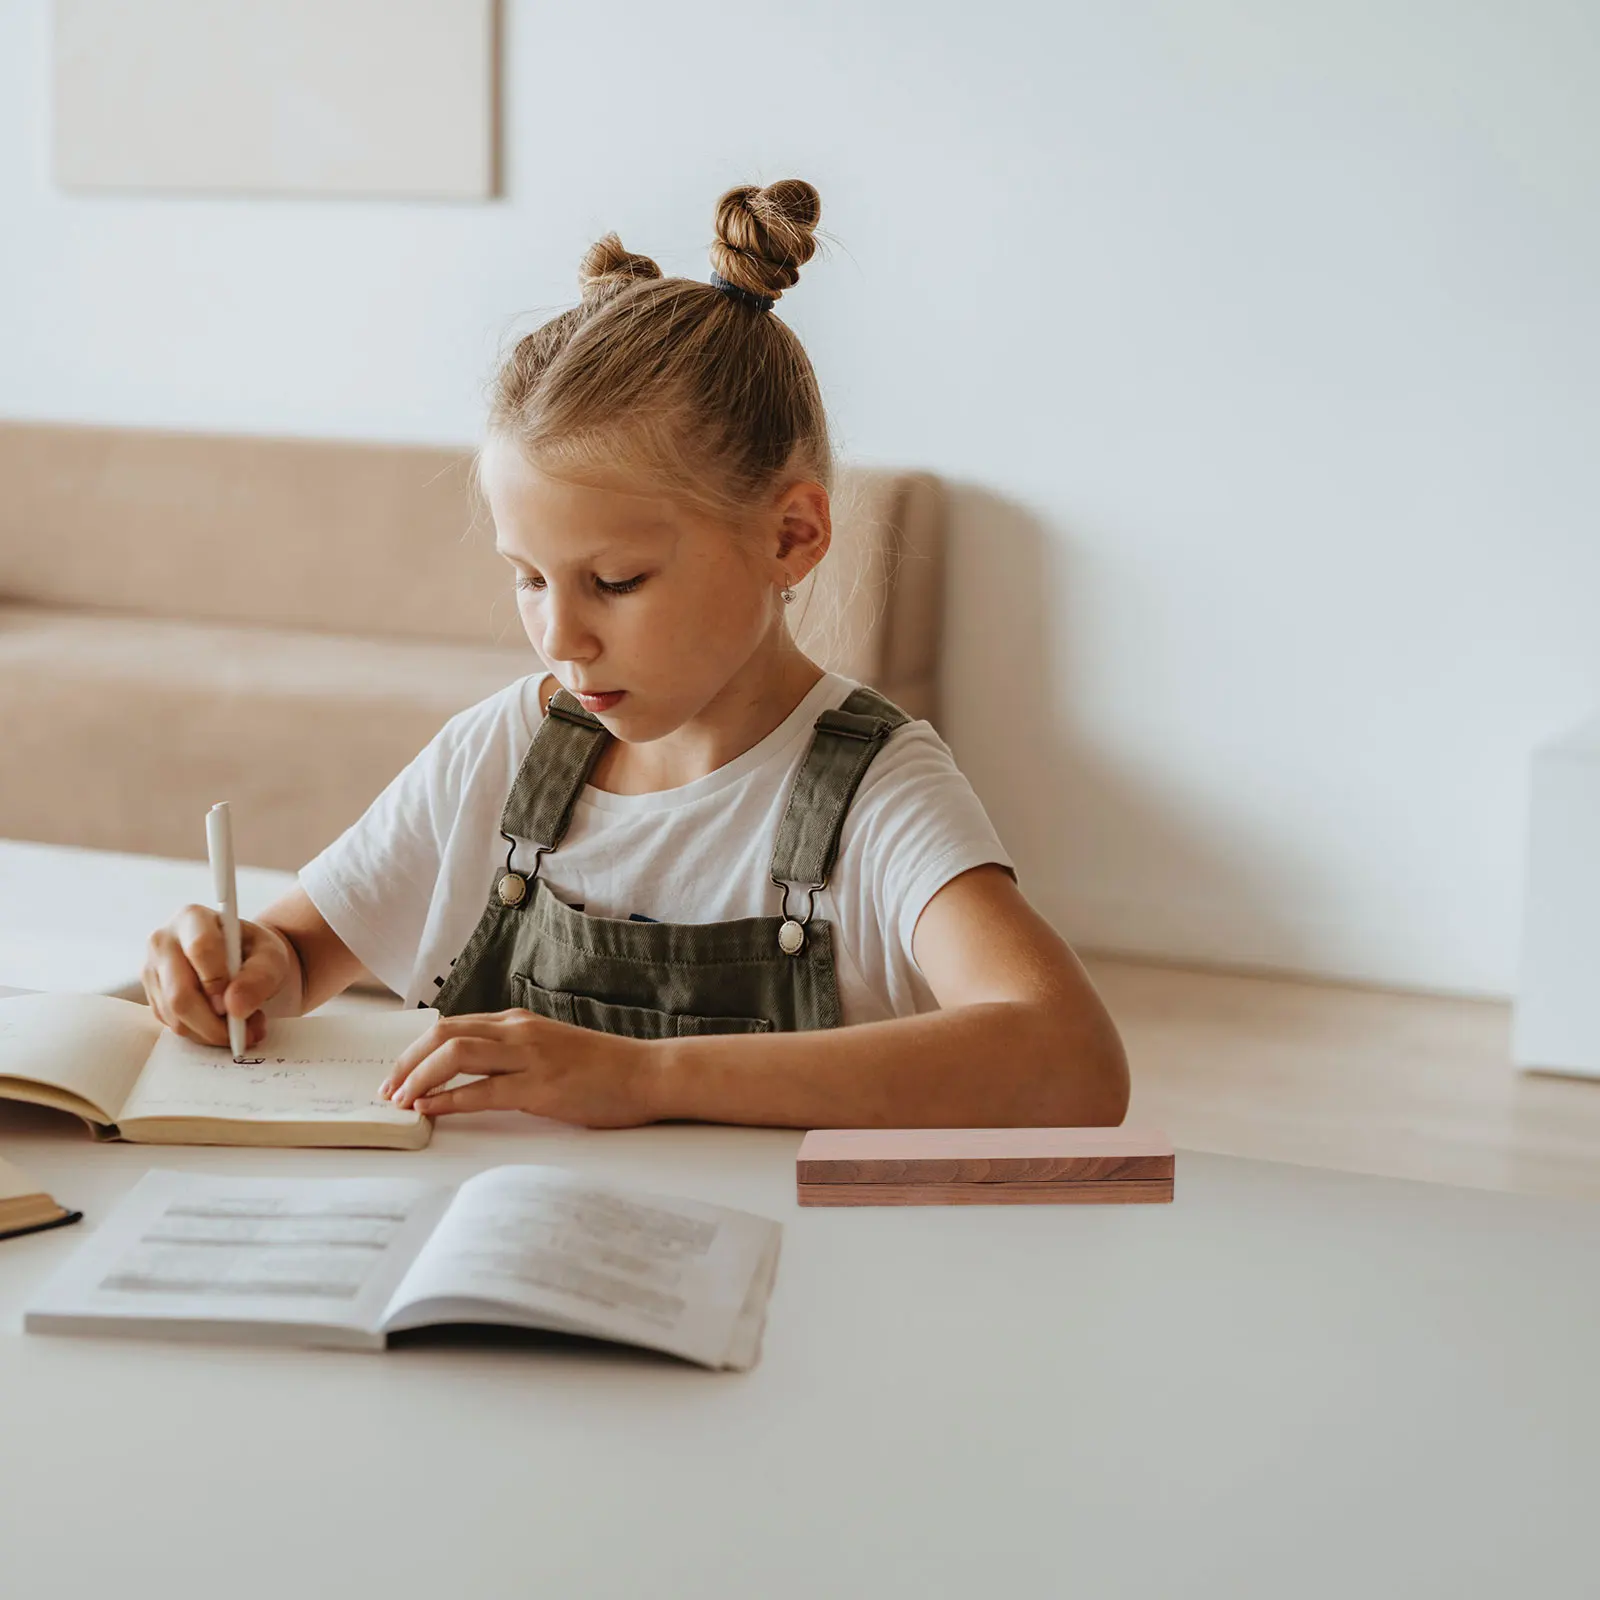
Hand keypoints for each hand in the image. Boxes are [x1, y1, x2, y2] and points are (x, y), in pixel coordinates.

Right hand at [143, 906, 295, 1051]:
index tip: (235, 1002)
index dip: (218, 980)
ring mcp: (152, 969)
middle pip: (180, 992)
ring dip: (210, 1032)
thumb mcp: (270, 956)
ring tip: (242, 1027)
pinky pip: (171, 1024)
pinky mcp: (152, 994)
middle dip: (215, 1022)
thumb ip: (259, 977)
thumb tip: (235, 1007)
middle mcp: (163, 940)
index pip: (200, 948)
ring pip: (174, 1015)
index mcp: (193, 918)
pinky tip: (223, 1024)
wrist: (241, 957)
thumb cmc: (254, 950)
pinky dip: (200, 1033)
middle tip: (245, 1032)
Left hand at [378, 1009, 657, 1127]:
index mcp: (517, 1021)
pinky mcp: (541, 1087)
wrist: (648, 1073)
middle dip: (406, 1062)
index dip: (416, 1050)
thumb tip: (471, 1075)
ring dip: (418, 1078)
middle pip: (443, 1034)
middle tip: (387, 1089)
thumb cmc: (603, 1068)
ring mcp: (529, 1057)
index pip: (452, 1026)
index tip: (397, 1073)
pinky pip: (482, 1091)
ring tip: (400, 1101)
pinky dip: (448, 1101)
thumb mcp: (550, 1049)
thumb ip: (513, 1054)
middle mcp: (518, 1031)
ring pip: (455, 1055)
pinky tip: (429, 1111)